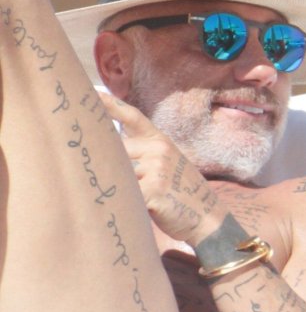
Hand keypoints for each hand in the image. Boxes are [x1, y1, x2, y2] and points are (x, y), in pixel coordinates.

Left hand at [100, 91, 219, 243]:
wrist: (209, 219)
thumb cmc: (182, 195)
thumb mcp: (167, 166)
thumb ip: (142, 155)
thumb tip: (105, 151)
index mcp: (160, 141)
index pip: (132, 117)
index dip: (110, 104)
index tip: (90, 93)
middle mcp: (158, 149)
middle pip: (114, 152)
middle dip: (112, 169)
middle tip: (128, 185)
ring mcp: (157, 168)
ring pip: (117, 174)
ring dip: (122, 190)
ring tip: (145, 201)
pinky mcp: (153, 189)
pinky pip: (125, 194)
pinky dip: (127, 204)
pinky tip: (145, 210)